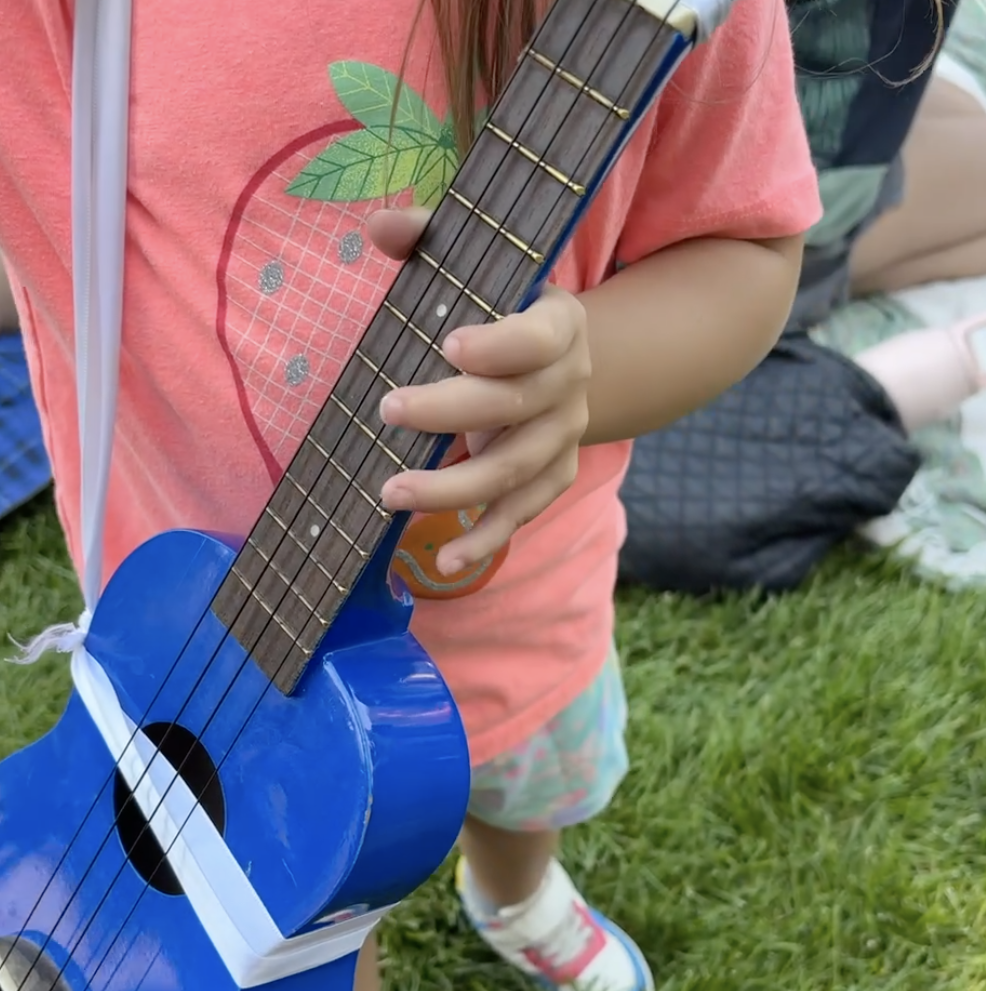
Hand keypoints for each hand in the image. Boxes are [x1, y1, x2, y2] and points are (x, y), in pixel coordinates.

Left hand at [366, 207, 590, 576]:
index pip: (539, 338)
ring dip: (454, 488)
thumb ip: (428, 240)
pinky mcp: (554, 476)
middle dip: (450, 413)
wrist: (557, 360)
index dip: (500, 345)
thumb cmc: (497, 308)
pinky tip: (444, 562)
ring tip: (390, 493)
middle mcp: (571, 384)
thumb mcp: (472, 267)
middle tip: (387, 409)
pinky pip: (523, 514)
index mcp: (559, 324)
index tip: (448, 345)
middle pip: (516, 408)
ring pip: (516, 472)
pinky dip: (486, 539)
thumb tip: (380, 226)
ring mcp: (565, 437)